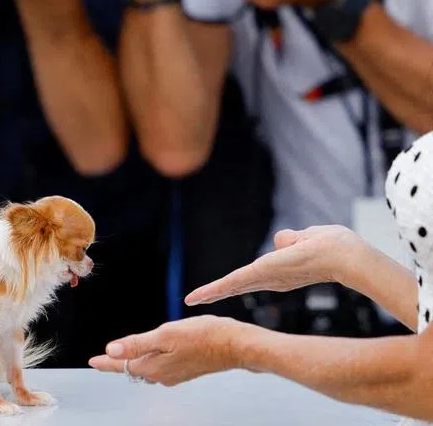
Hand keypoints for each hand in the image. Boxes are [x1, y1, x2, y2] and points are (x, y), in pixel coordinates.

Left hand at [88, 316, 245, 385]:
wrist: (235, 345)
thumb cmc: (203, 337)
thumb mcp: (165, 335)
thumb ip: (137, 344)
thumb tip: (111, 350)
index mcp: (154, 366)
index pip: (122, 365)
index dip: (106, 362)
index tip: (93, 361)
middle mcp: (162, 375)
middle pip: (133, 369)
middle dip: (118, 364)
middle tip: (103, 360)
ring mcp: (174, 374)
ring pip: (147, 369)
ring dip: (134, 362)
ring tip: (122, 357)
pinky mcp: (185, 370)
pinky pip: (160, 367)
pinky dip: (150, 360)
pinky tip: (150, 354)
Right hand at [185, 225, 363, 305]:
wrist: (345, 255)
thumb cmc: (334, 246)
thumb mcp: (307, 238)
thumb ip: (291, 239)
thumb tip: (281, 240)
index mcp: (282, 272)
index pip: (255, 279)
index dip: (238, 284)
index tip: (222, 289)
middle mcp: (272, 279)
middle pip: (238, 286)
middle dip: (217, 293)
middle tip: (196, 300)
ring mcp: (266, 278)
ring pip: (233, 286)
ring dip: (212, 293)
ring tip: (192, 299)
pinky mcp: (261, 275)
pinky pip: (234, 282)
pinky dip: (216, 289)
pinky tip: (199, 296)